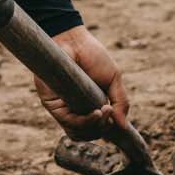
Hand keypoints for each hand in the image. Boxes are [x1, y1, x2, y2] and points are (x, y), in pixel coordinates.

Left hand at [37, 25, 130, 140]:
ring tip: (103, 112)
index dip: (106, 128)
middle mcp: (74, 110)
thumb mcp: (113, 79)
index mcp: (88, 105)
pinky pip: (68, 123)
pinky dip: (84, 122)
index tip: (114, 114)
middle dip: (102, 128)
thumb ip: (120, 102)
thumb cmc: (92, 56)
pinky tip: (96, 112)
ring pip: (78, 133)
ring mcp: (63, 108)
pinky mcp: (52, 104)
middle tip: (109, 111)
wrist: (73, 40)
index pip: (96, 129)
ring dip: (94, 127)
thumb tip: (122, 127)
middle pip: (88, 134)